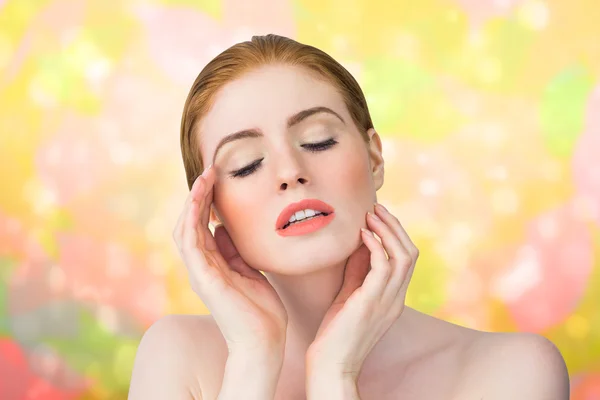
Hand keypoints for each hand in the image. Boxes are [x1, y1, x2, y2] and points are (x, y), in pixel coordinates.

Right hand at [172, 164, 287, 353]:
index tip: (217, 177)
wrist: (264, 340)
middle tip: (209, 170)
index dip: (206, 201)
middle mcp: (202, 266)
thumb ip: (234, 250)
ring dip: (193, 202)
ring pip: (186, 229)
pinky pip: (191, 244)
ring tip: (204, 178)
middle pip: (190, 223)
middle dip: (198, 195)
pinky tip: (200, 200)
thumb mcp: (249, 270)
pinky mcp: (205, 279)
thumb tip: (224, 228)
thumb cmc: (260, 309)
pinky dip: (192, 220)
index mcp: (212, 264)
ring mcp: (200, 273)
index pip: (201, 225)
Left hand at [305, 203, 417, 380]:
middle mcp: (396, 299)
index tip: (377, 216)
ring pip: (403, 256)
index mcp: (394, 298)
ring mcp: (387, 301)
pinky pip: (384, 266)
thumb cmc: (336, 332)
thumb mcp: (350, 295)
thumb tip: (359, 244)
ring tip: (370, 215)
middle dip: (395, 227)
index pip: (407, 259)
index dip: (395, 234)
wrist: (330, 364)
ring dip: (387, 230)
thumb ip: (358, 272)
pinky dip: (376, 245)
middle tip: (376, 208)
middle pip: (410, 253)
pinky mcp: (371, 302)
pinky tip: (362, 234)